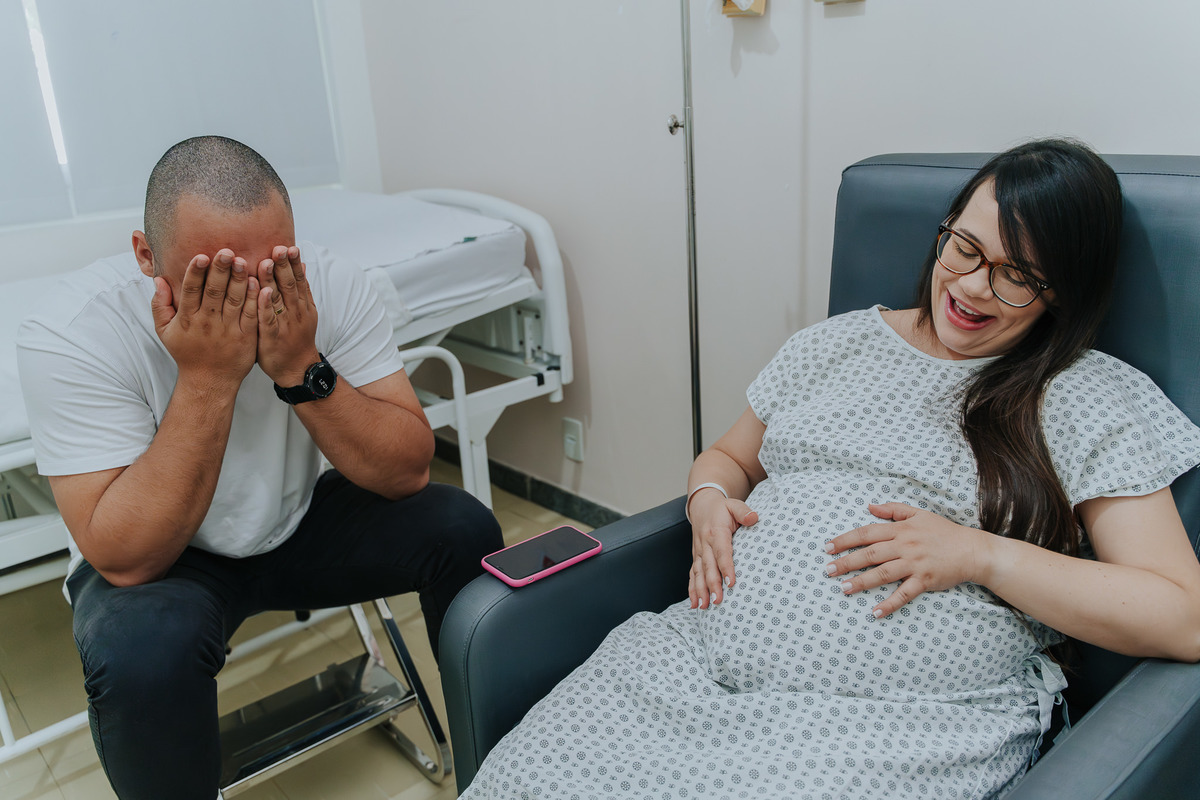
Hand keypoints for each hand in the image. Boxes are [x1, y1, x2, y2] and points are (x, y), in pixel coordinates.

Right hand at [151, 249, 257, 388]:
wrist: (209, 381)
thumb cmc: (187, 353)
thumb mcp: (165, 331)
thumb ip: (159, 305)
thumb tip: (158, 279)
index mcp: (188, 318)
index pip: (191, 290)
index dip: (196, 272)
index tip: (202, 255)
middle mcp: (208, 323)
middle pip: (214, 292)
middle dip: (220, 270)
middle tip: (226, 251)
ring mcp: (228, 330)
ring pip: (234, 301)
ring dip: (239, 280)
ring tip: (242, 260)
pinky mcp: (247, 337)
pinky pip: (252, 315)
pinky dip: (255, 299)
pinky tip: (258, 283)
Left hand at [255, 245, 319, 382]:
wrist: (297, 369)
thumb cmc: (295, 338)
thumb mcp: (304, 312)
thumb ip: (301, 290)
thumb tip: (301, 264)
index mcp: (302, 305)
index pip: (299, 280)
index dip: (294, 263)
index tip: (289, 246)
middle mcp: (296, 312)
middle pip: (289, 285)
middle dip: (284, 266)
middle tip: (278, 248)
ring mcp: (285, 325)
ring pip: (278, 299)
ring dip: (272, 280)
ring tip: (266, 262)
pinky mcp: (272, 338)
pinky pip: (268, 320)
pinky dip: (265, 306)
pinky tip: (260, 293)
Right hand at [688, 489, 757, 608]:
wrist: (701, 505)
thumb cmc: (721, 509)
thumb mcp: (733, 505)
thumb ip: (743, 511)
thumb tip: (754, 518)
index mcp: (716, 532)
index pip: (722, 552)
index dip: (726, 567)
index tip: (731, 583)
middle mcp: (705, 543)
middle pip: (709, 567)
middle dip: (712, 585)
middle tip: (718, 601)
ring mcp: (698, 552)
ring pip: (698, 573)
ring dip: (700, 590)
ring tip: (704, 606)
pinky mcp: (696, 558)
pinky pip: (693, 574)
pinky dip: (692, 589)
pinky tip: (695, 604)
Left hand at [824, 502, 990, 617]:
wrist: (972, 550)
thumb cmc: (943, 531)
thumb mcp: (918, 514)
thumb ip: (893, 509)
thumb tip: (869, 507)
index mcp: (900, 529)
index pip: (866, 533)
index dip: (845, 540)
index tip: (828, 547)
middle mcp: (905, 546)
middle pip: (870, 554)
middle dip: (846, 562)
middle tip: (827, 570)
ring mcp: (914, 564)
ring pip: (882, 574)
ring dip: (861, 582)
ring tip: (843, 588)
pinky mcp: (925, 581)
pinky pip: (904, 594)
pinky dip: (889, 604)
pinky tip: (875, 612)